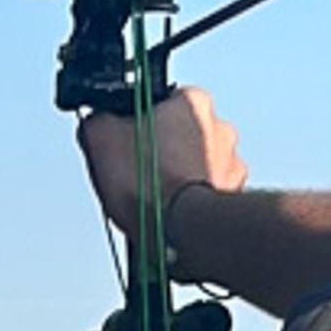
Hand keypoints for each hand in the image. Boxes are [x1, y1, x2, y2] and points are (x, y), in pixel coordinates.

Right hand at [77, 82, 249, 235]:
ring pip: (197, 162)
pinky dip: (193, 198)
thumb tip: (97, 120)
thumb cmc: (151, 184)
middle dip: (162, 149)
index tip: (126, 139)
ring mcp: (231, 162)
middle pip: (181, 133)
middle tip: (139, 170)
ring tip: (155, 193)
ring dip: (180, 174)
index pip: (161, 102)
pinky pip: (208, 190)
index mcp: (192, 102)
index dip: (138, 122)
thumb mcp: (101, 137)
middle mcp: (220, 128)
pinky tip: (173, 208)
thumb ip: (99, 118)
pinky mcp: (233, 194)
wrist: (181, 229)